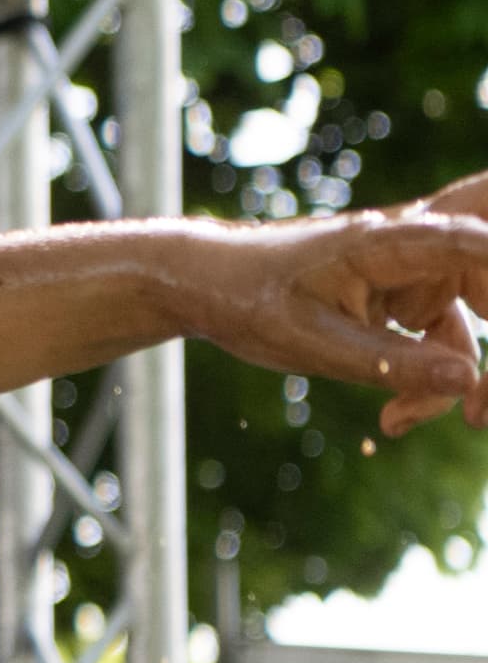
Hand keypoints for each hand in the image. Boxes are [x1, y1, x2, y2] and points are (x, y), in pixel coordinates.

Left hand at [173, 195, 487, 437]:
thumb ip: (390, 363)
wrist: (204, 285)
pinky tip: (393, 420)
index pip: (475, 246)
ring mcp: (418, 273)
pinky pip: (447, 342)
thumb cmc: (248, 300)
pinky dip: (432, 382)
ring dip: (469, 375)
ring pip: (476, 322)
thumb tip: (468, 380)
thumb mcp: (312, 342)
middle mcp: (416, 247)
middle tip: (485, 400)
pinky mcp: (410, 300)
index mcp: (392, 240)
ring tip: (439, 422)